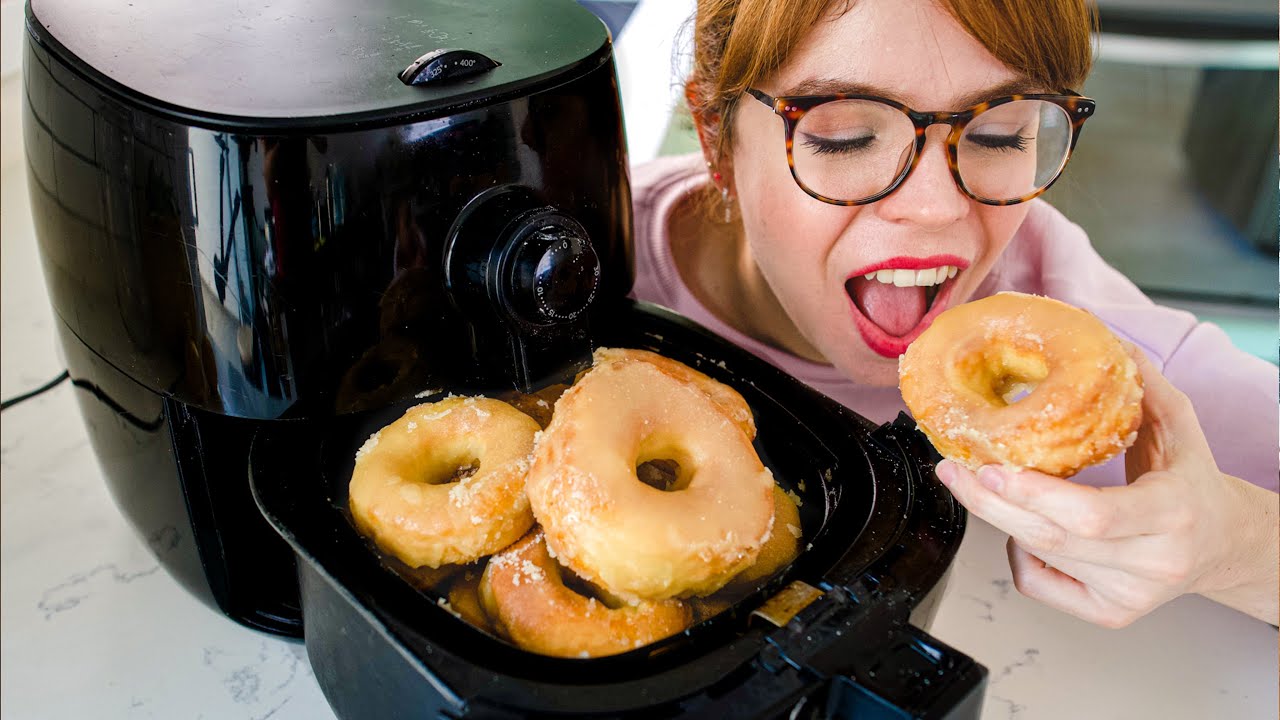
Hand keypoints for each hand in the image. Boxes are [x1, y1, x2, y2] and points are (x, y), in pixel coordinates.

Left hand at [936, 346, 1278, 627]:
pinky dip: (1017, 552)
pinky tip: (1023, 526)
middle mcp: (1152, 562)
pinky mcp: (1108, 614)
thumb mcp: (1178, 425)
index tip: (991, 466)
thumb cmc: (1193, 481)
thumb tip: (1099, 333)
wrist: (1222, 544)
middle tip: (954, 468)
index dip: (1033, 495)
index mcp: (1172, 513)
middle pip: (1049, 538)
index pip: (1092, 516)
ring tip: (982, 483)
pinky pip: (1037, 584)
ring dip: (1000, 517)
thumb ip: (1140, 382)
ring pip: (1038, 556)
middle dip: (989, 502)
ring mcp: (1128, 595)